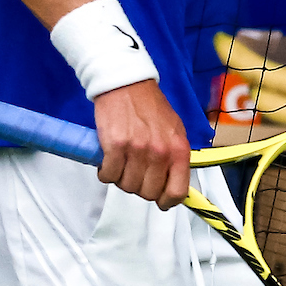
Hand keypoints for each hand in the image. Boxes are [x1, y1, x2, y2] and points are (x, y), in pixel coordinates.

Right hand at [93, 81, 190, 209]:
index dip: (166, 201)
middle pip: (148, 192)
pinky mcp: (115, 146)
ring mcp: (138, 149)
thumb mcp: (174, 131)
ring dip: (122, 178)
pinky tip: (109, 159)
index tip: (160, 201)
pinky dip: (106, 172)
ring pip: (127, 186)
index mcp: (179, 149)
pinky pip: (108, 176)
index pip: (177, 191)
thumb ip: (175, 158)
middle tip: (135, 170)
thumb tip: (174, 187)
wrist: (127, 84)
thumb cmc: (151, 107)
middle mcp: (160, 152)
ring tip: (123, 160)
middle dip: (139, 186)